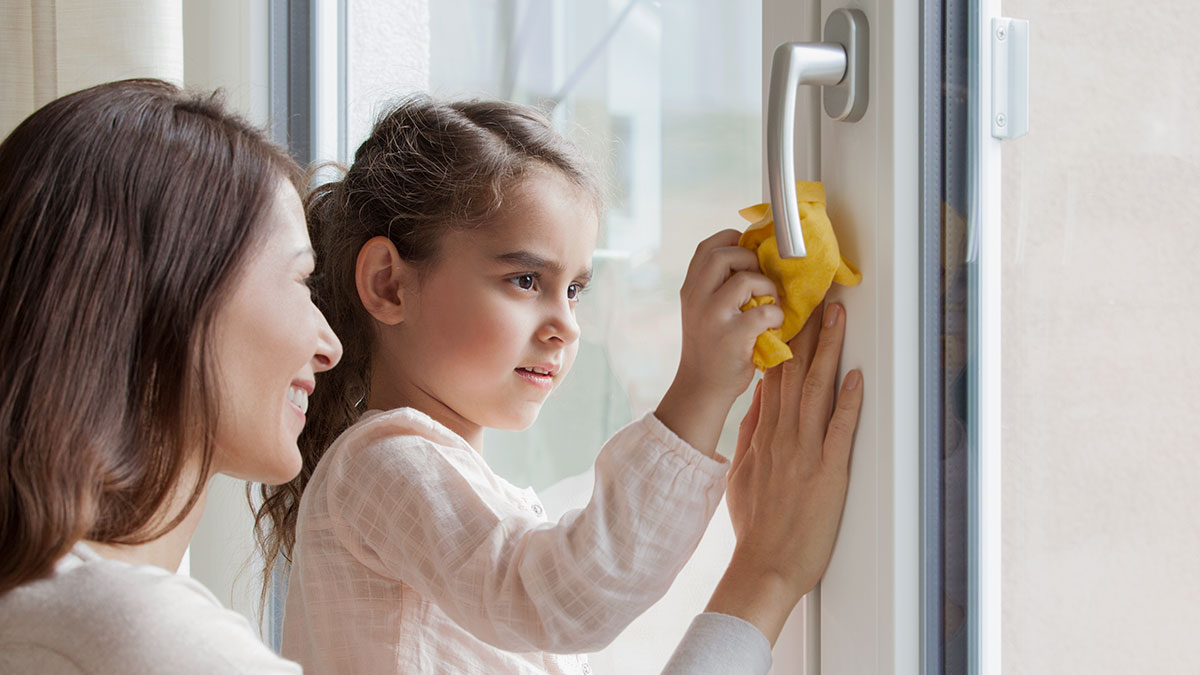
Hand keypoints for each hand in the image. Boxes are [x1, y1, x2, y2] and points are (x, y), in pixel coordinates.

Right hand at [654, 230, 783, 456]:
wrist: (701, 386)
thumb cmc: (710, 346)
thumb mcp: (701, 310)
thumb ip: (716, 285)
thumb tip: (753, 258)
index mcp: (690, 289)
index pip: (707, 247)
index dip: (731, 240)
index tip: (748, 252)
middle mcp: (697, 298)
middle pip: (724, 254)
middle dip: (750, 259)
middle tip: (759, 279)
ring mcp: (713, 316)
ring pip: (746, 278)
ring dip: (766, 287)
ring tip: (769, 302)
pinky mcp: (732, 335)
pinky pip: (764, 310)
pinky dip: (775, 314)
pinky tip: (772, 324)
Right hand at [704, 302, 862, 643]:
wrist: (765, 566)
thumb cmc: (757, 527)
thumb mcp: (741, 475)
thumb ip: (748, 436)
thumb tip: (755, 404)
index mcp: (762, 437)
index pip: (773, 378)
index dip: (783, 339)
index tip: (791, 311)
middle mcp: (782, 437)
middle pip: (794, 372)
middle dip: (807, 330)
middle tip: (817, 294)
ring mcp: (805, 453)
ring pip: (817, 390)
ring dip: (829, 350)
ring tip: (837, 317)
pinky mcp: (829, 473)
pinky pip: (840, 430)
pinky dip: (849, 401)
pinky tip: (856, 375)